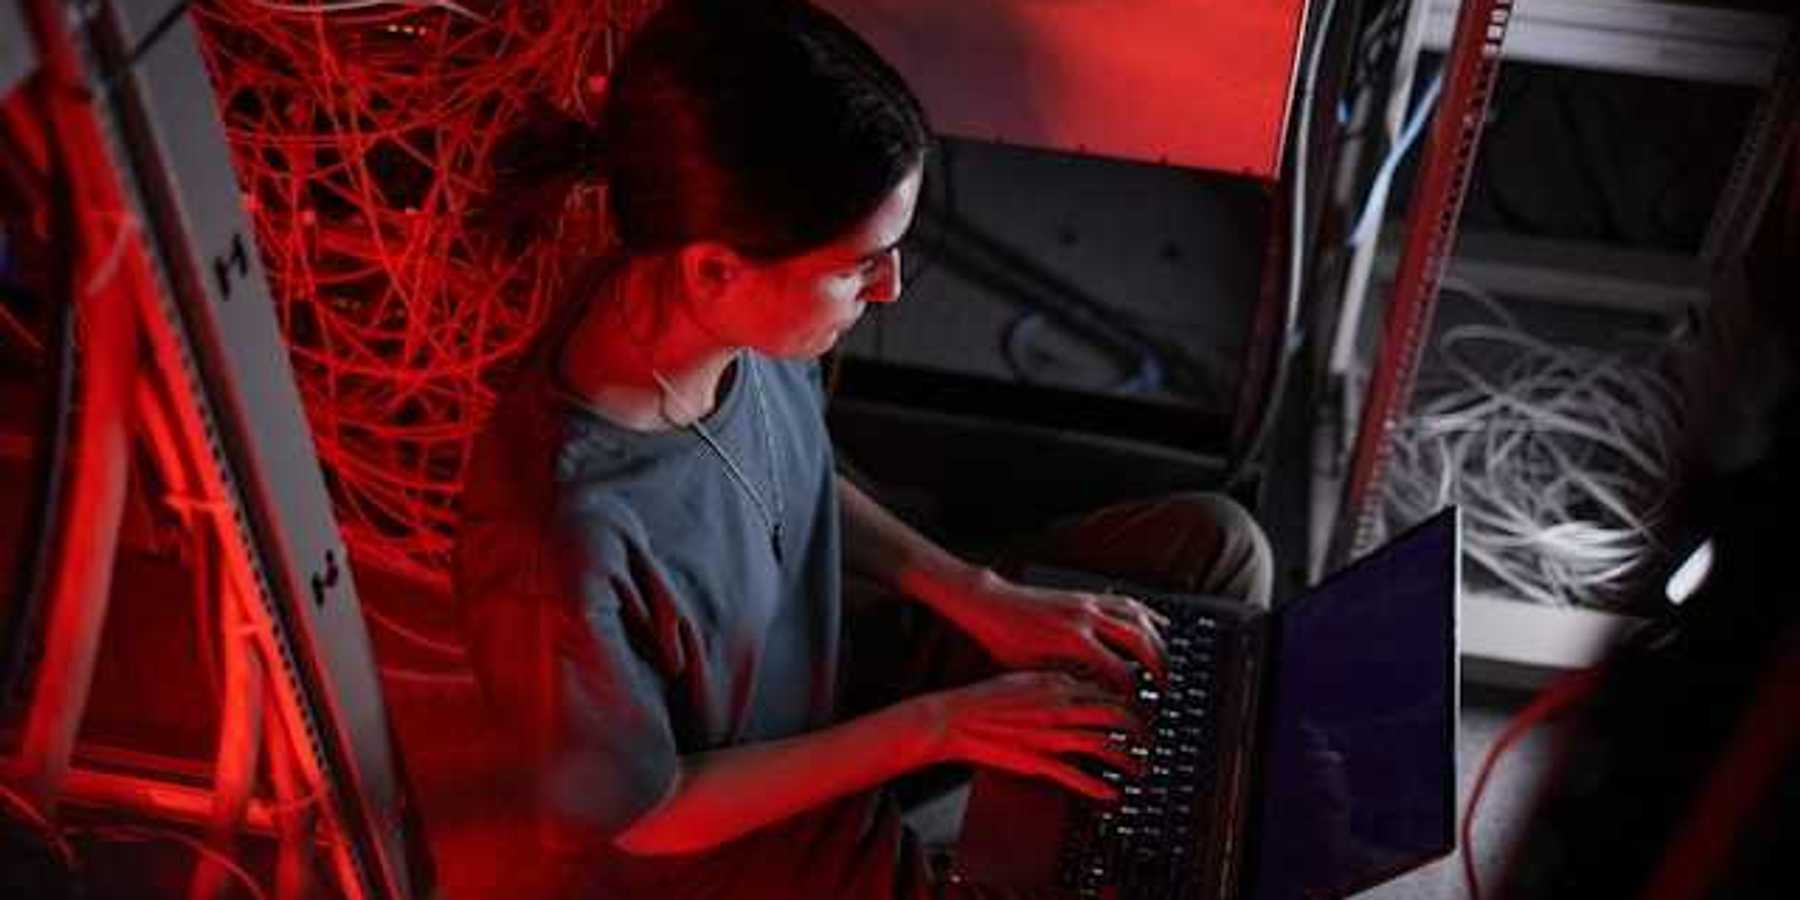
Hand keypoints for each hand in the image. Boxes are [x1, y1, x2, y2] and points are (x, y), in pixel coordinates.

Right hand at [914, 671, 1144, 799]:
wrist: (955, 718)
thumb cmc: (985, 698)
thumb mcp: (1026, 676)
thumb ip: (1055, 679)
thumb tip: (1080, 682)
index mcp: (1058, 683)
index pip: (1108, 689)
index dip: (1130, 701)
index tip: (1138, 709)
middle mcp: (1061, 708)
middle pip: (1116, 715)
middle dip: (1140, 728)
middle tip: (1149, 737)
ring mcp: (1052, 736)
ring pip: (1105, 745)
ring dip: (1128, 758)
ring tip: (1139, 767)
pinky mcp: (1039, 761)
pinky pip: (1077, 777)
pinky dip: (1099, 788)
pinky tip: (1111, 793)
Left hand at [944, 569, 1169, 692]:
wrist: (990, 604)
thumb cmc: (1005, 640)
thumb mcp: (1034, 672)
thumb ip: (1069, 684)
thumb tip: (1099, 701)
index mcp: (1072, 641)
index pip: (1119, 671)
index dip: (1134, 694)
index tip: (1140, 710)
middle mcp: (1086, 618)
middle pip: (1139, 641)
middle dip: (1158, 667)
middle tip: (1166, 688)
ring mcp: (1088, 603)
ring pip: (1138, 617)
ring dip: (1158, 640)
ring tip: (1166, 663)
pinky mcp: (1087, 595)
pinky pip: (1127, 601)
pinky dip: (1147, 614)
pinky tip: (1159, 625)